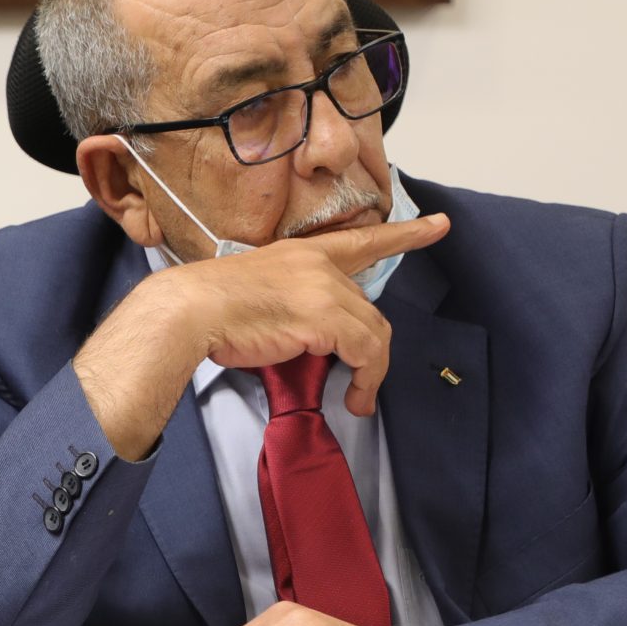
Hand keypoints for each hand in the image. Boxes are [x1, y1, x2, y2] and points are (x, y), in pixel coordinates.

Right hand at [75, 214, 450, 458]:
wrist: (188, 310)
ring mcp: (324, 288)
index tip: (438, 225)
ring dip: (372, 372)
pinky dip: (367, 380)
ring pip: (374, 333)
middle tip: (362, 383)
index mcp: (301, 253)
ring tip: (359, 400)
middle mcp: (319, 265)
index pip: (362, 240)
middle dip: (371, 348)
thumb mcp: (256, 292)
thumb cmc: (207, 307)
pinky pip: (367, 353)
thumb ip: (291, 304)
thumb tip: (305, 338)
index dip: (404, 234)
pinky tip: (354, 398)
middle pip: (368, 309)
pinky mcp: (325, 317)